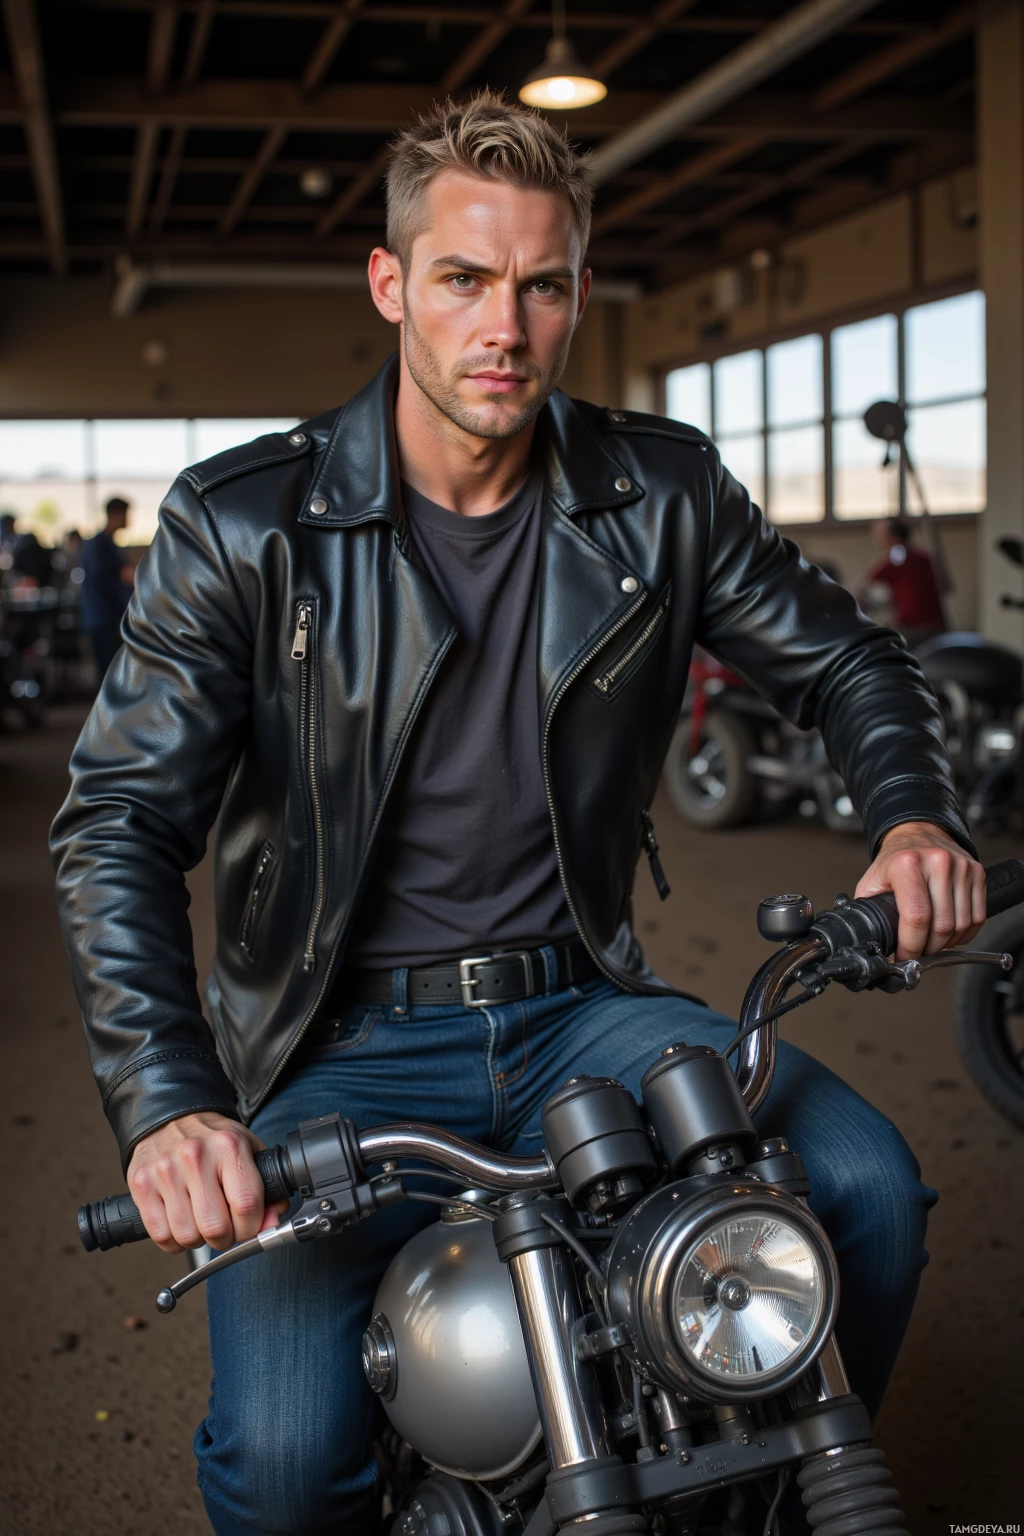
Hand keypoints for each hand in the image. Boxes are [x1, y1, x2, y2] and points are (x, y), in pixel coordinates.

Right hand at [127, 1110, 288, 1254]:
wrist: (171, 1116)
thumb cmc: (213, 1138)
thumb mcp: (248, 1151)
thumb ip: (267, 1189)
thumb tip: (272, 1224)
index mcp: (228, 1146)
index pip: (246, 1205)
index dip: (252, 1227)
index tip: (249, 1227)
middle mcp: (195, 1157)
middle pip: (215, 1227)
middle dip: (225, 1238)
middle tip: (225, 1229)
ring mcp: (165, 1171)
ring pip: (187, 1236)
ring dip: (198, 1240)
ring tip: (201, 1223)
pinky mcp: (141, 1183)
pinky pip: (160, 1235)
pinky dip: (173, 1241)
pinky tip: (181, 1224)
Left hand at [855, 821, 985, 960]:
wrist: (917, 831)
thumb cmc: (894, 860)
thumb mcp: (871, 882)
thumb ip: (869, 911)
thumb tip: (872, 943)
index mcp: (907, 864)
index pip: (916, 918)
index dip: (911, 945)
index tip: (904, 955)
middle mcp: (937, 862)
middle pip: (941, 925)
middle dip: (928, 948)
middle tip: (917, 952)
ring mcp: (961, 867)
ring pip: (961, 925)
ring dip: (946, 943)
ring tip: (931, 943)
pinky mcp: (977, 873)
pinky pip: (977, 917)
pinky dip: (964, 933)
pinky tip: (949, 934)